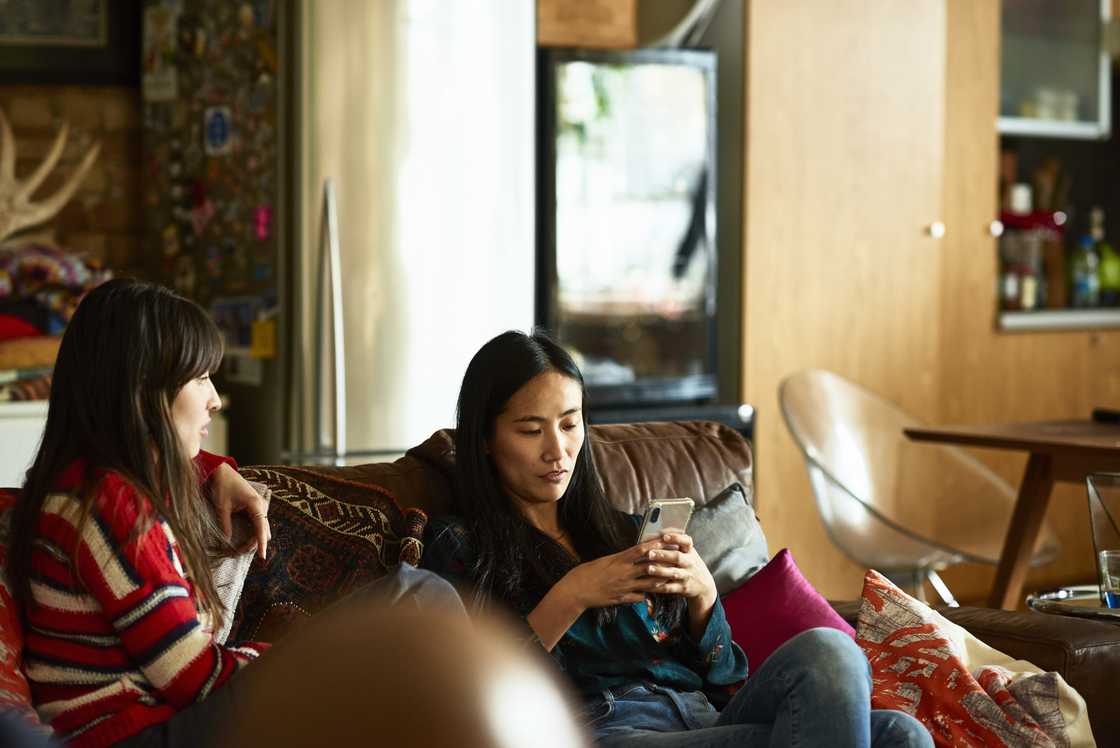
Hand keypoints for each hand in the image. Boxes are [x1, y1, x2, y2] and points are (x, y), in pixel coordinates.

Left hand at [209, 463, 269, 559]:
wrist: (223, 471)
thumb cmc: (222, 486)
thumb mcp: (222, 506)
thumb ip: (226, 524)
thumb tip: (228, 541)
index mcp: (255, 505)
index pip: (261, 529)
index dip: (262, 544)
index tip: (262, 557)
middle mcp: (261, 506)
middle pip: (263, 531)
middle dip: (253, 544)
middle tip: (236, 552)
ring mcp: (260, 506)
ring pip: (261, 528)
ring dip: (253, 539)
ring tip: (238, 548)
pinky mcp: (256, 507)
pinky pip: (258, 524)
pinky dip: (252, 533)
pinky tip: (243, 539)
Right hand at [556, 538, 671, 609]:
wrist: (576, 590)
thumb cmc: (587, 572)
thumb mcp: (604, 561)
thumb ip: (620, 559)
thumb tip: (631, 555)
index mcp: (619, 560)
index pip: (641, 550)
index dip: (655, 545)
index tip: (666, 539)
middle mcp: (624, 573)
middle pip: (649, 566)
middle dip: (664, 563)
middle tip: (677, 559)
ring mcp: (624, 586)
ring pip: (649, 584)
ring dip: (661, 580)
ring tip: (672, 577)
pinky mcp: (622, 598)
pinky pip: (639, 597)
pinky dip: (646, 595)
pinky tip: (652, 594)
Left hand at [642, 533, 716, 613]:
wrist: (705, 586)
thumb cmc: (690, 564)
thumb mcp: (688, 552)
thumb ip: (675, 543)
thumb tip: (653, 534)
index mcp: (689, 551)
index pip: (686, 541)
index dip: (676, 538)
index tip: (664, 537)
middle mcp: (689, 562)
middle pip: (677, 557)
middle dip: (663, 555)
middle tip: (650, 553)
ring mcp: (686, 576)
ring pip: (673, 573)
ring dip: (661, 571)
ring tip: (649, 569)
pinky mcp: (682, 588)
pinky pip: (669, 588)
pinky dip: (659, 587)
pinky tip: (648, 585)